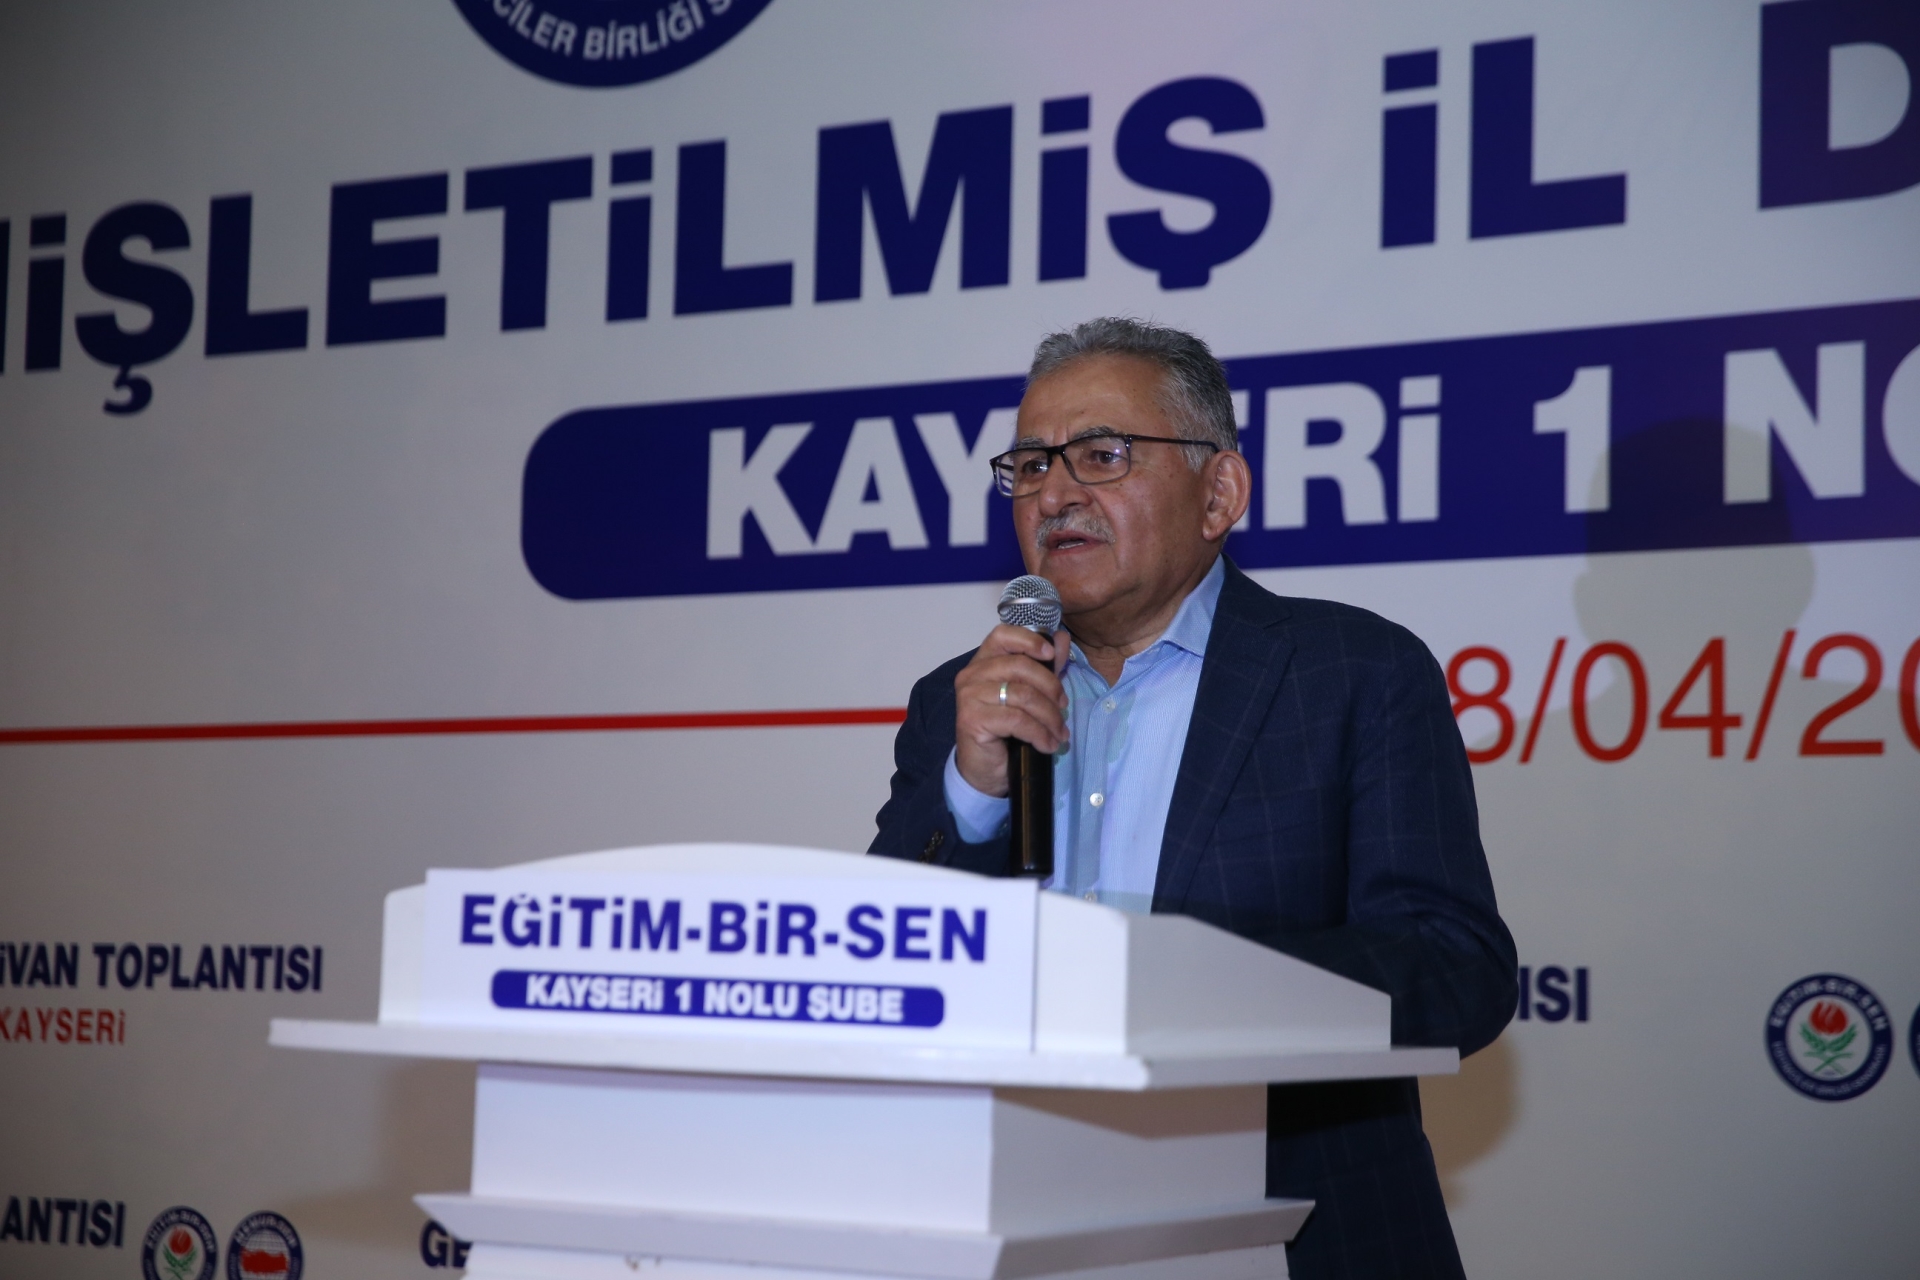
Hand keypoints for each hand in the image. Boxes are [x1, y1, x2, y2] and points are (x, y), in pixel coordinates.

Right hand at [953, 624, 1071, 797]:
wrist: (985, 770)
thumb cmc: (1005, 731)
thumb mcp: (1029, 694)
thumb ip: (1044, 665)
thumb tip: (1061, 637)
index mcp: (983, 662)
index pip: (1003, 635)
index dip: (1029, 640)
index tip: (1051, 655)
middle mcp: (971, 675)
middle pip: (1020, 666)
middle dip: (1050, 687)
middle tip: (1064, 707)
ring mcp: (969, 697)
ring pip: (1022, 695)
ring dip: (1049, 717)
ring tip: (1060, 733)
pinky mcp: (972, 719)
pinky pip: (1017, 720)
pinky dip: (1039, 733)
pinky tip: (1048, 744)